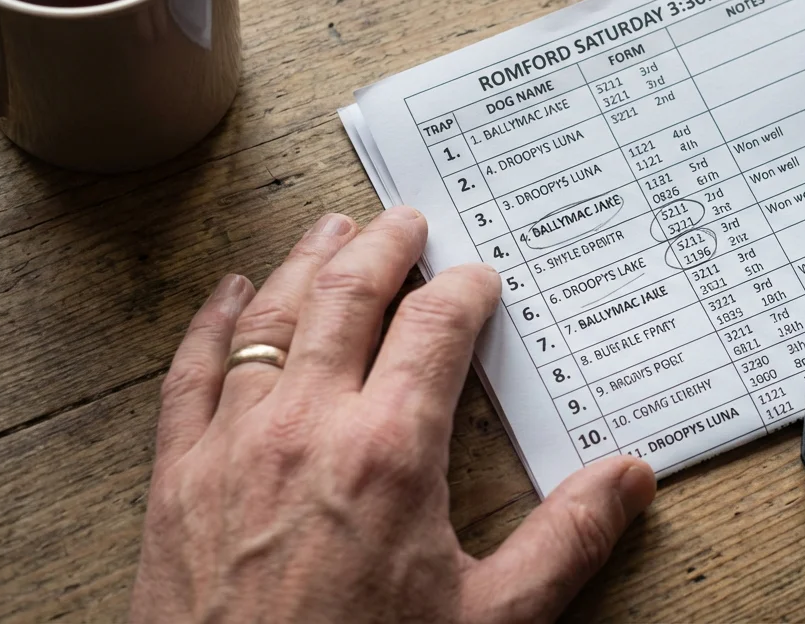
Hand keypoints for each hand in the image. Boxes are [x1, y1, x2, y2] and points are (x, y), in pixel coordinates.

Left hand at [131, 208, 655, 622]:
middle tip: (405, 220)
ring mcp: (234, 444)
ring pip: (273, 317)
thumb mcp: (491, 620)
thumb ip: (565, 540)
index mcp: (391, 452)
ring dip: (306, 262)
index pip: (435, 328)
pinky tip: (234, 292)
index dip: (462, 290)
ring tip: (332, 229)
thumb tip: (628, 478)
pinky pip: (192, 369)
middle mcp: (309, 426)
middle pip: (348, 296)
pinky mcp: (176, 475)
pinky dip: (215, 319)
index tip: (476, 279)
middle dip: (383, 247)